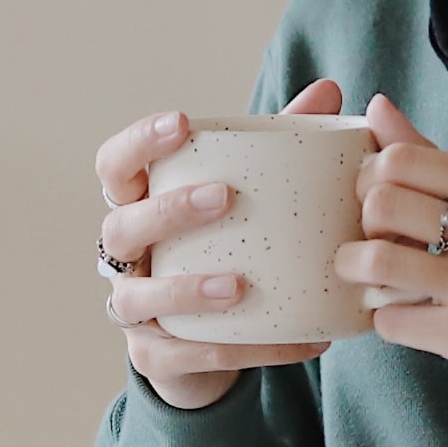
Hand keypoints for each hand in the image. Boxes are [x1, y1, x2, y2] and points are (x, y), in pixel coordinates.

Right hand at [95, 80, 346, 411]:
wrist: (204, 340)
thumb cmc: (220, 245)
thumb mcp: (246, 193)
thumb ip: (280, 144)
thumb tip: (332, 91)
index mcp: (137, 204)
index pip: (115, 165)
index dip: (140, 142)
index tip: (182, 123)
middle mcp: (123, 255)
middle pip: (122, 227)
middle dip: (169, 210)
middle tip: (223, 197)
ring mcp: (132, 308)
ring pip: (140, 298)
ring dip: (186, 289)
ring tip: (238, 286)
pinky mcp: (156, 355)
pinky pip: (193, 355)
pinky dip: (248, 350)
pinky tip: (302, 340)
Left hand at [338, 95, 447, 406]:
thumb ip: (431, 159)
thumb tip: (376, 106)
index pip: (403, 159)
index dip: (370, 176)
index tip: (375, 196)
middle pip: (383, 203)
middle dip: (361, 222)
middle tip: (371, 236)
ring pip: (378, 261)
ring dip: (354, 268)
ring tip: (362, 272)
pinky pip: (390, 319)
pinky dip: (381, 316)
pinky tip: (398, 311)